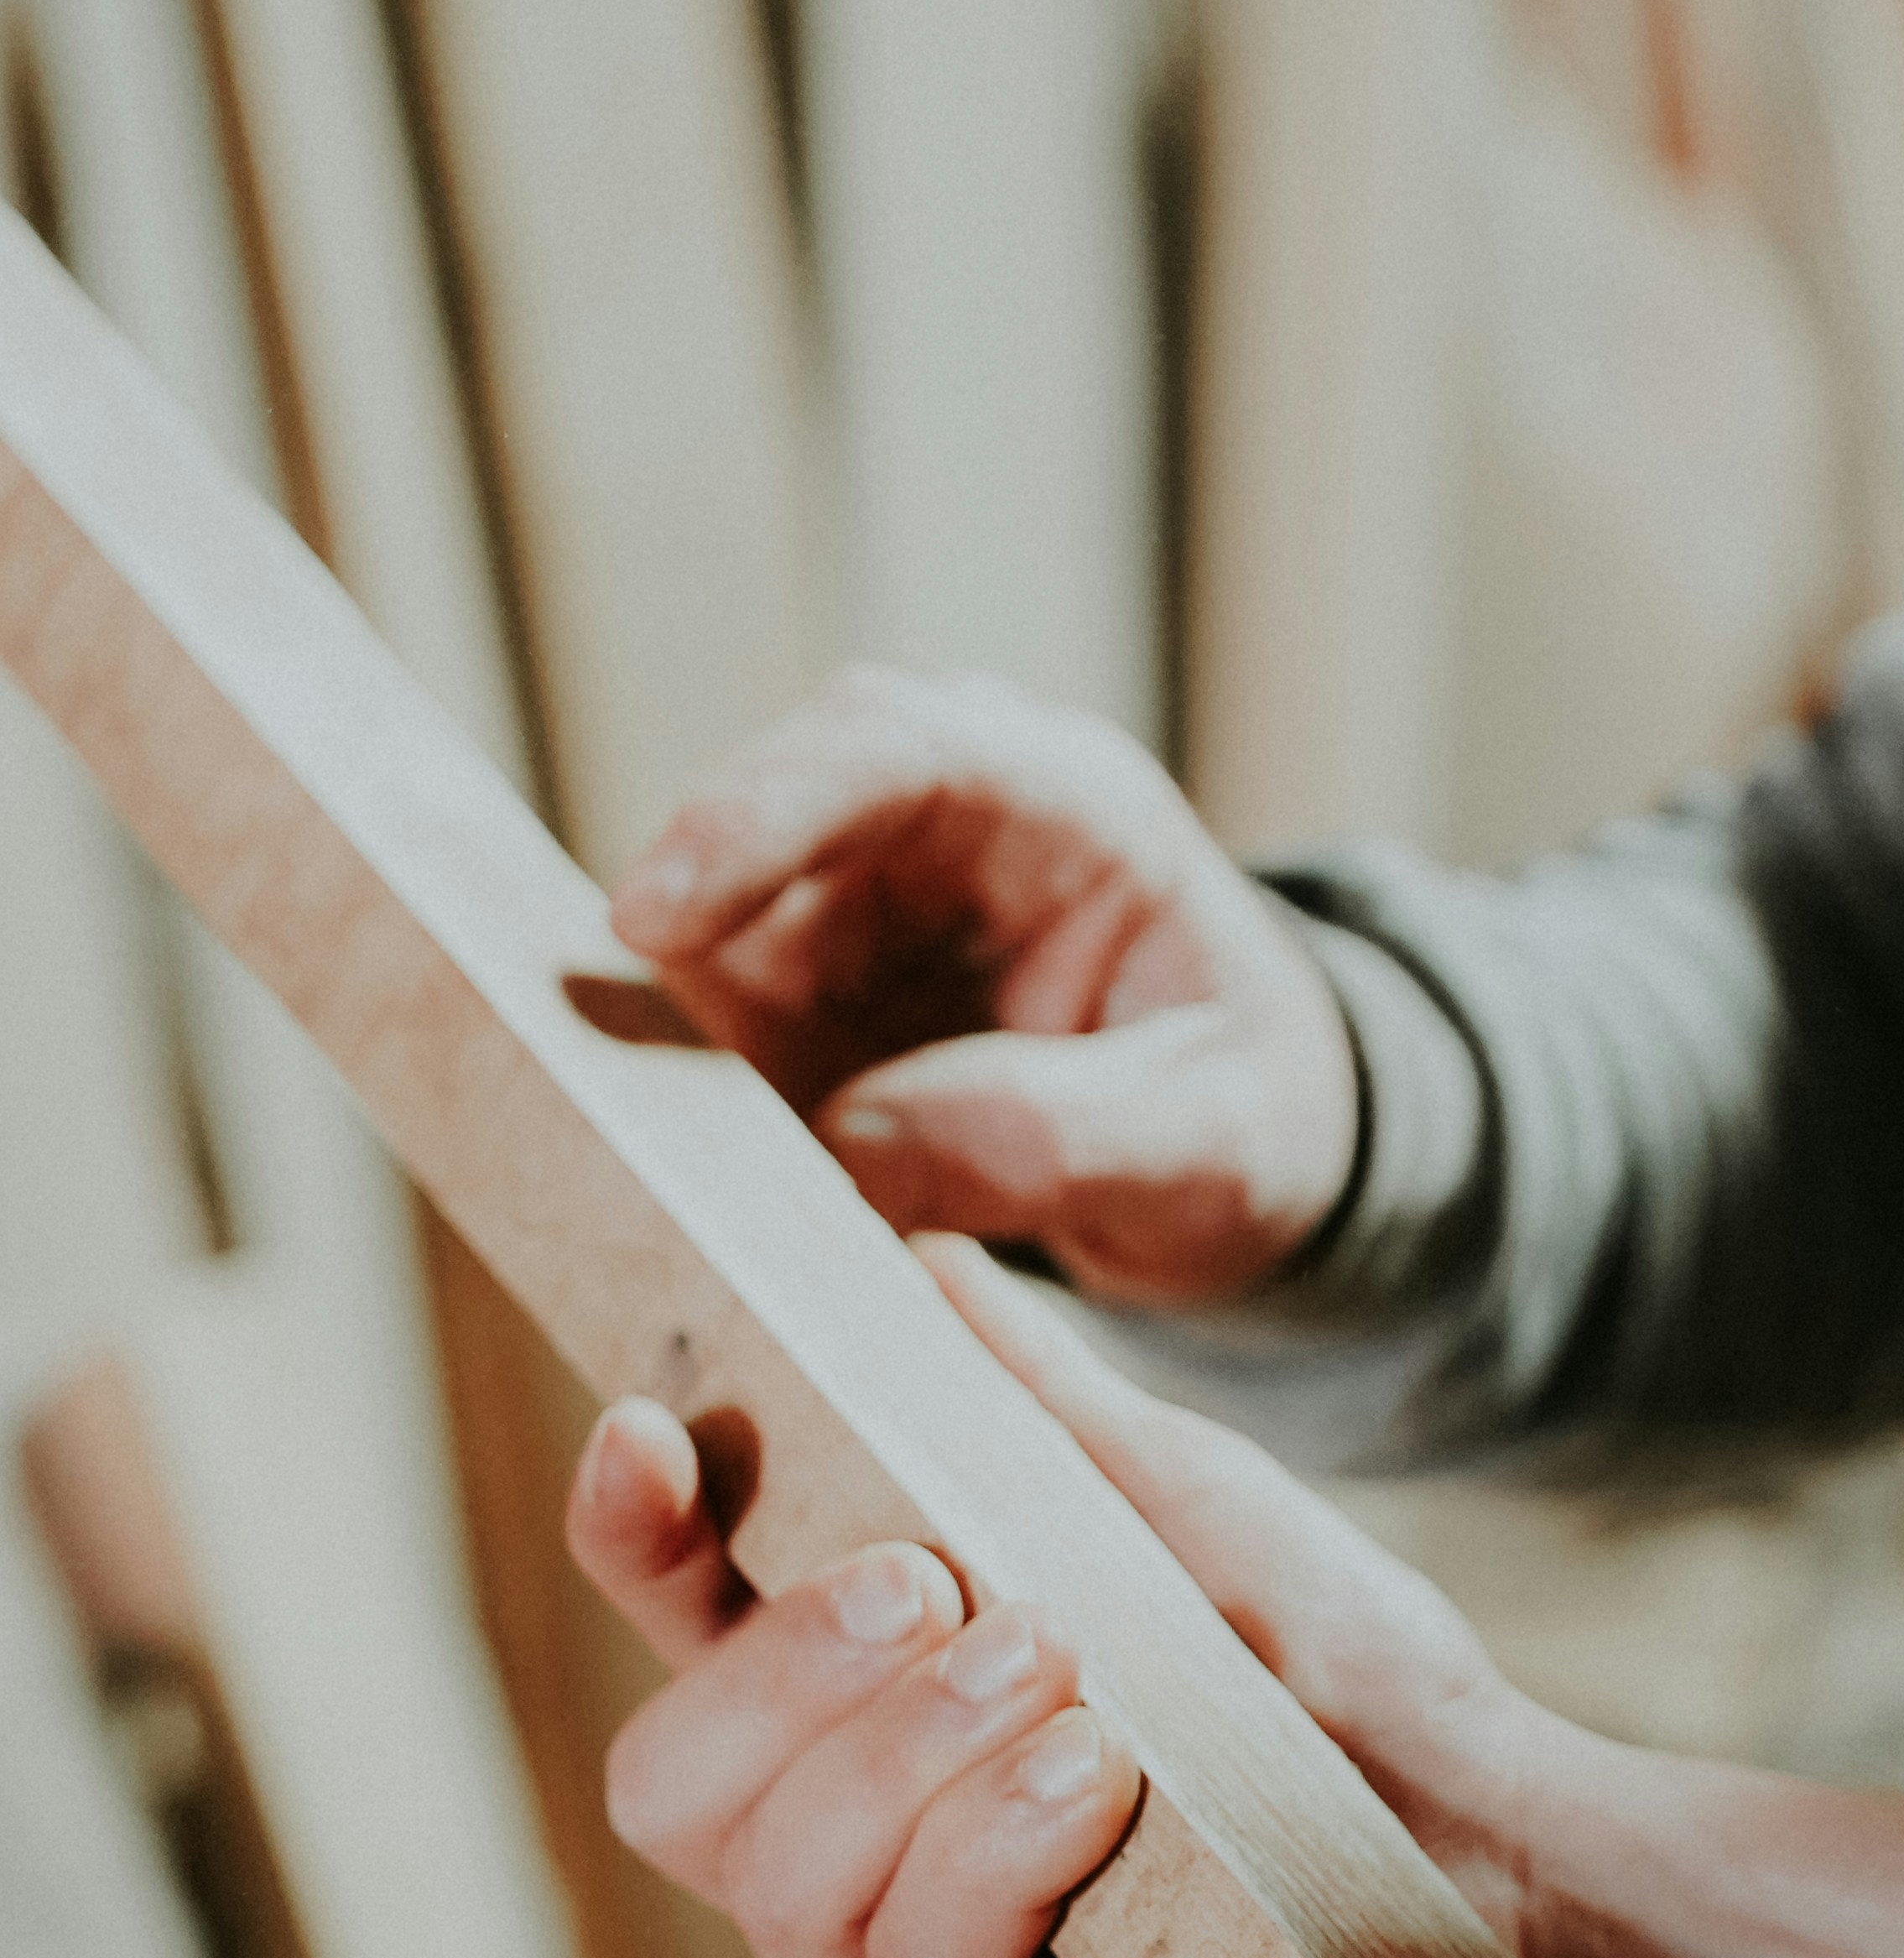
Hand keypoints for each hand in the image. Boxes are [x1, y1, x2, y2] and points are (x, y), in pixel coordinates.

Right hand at [566, 1241, 1541, 1957]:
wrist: (1508, 1857)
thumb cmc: (1336, 1687)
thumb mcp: (1173, 1509)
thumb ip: (1023, 1401)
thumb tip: (903, 1258)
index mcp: (858, 1722)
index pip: (680, 1635)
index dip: (631, 1542)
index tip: (650, 1436)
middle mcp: (849, 1875)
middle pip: (672, 1783)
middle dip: (777, 1666)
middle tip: (925, 1580)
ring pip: (778, 1881)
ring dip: (903, 1750)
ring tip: (1056, 1666)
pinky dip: (985, 1859)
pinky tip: (1092, 1784)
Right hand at [605, 666, 1360, 1306]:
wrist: (1230, 1156)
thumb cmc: (1241, 1114)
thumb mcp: (1207, 1142)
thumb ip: (1057, 1135)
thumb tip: (849, 1143)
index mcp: (1058, 801)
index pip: (884, 752)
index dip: (754, 819)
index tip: (651, 919)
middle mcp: (928, 831)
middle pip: (751, 842)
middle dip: (675, 959)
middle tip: (608, 1091)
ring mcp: (846, 916)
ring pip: (703, 959)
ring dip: (676, 1067)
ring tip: (670, 1184)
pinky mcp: (796, 1010)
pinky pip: (706, 1051)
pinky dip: (687, 1125)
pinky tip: (677, 1205)